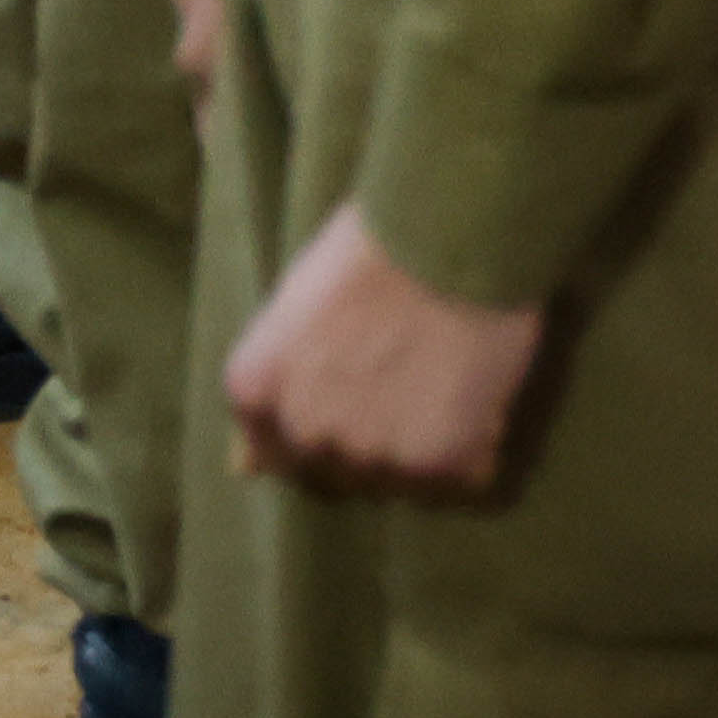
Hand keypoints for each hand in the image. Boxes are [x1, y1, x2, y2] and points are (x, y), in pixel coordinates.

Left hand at [222, 203, 549, 501]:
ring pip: (396, 479)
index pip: (270, 449)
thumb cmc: (365, 251)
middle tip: (402, 387)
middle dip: (366, 440)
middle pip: (334, 470)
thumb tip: (242, 467)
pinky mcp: (438, 461)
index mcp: (256, 389)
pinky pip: (456, 475)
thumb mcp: (291, 309)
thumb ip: (274, 386)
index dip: (316, 428)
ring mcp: (370, 451)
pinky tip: (475, 394)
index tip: (347, 406)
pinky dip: (470, 445)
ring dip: (417, 447)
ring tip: (441, 383)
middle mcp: (304, 430)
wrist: (442, 237)